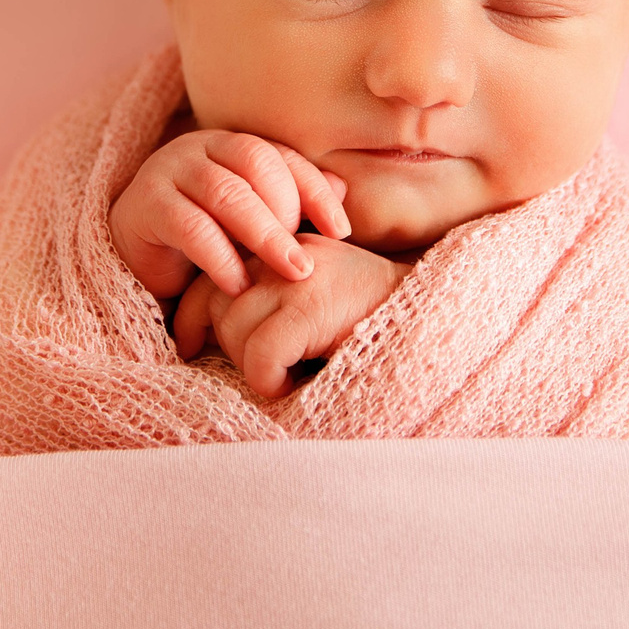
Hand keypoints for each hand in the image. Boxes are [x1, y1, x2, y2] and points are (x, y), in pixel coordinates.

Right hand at [109, 129, 351, 300]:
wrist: (135, 261)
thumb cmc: (204, 243)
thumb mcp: (251, 226)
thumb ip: (292, 206)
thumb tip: (344, 190)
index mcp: (231, 145)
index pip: (281, 155)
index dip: (315, 190)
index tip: (342, 231)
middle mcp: (200, 148)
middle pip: (254, 162)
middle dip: (288, 211)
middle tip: (307, 260)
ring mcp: (168, 170)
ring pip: (225, 192)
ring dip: (262, 234)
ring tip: (288, 271)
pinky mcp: (144, 205)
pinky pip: (190, 226)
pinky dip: (220, 257)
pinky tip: (238, 286)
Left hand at [173, 233, 410, 399]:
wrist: (438, 321)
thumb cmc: (374, 324)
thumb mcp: (319, 297)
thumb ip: (276, 296)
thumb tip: (211, 326)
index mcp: (286, 244)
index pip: (215, 271)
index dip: (193, 314)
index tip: (191, 344)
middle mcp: (288, 252)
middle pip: (214, 300)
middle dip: (224, 344)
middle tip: (257, 370)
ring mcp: (300, 277)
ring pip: (232, 329)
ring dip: (251, 365)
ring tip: (285, 374)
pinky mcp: (311, 309)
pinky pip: (259, 355)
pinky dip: (270, 380)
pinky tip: (295, 384)